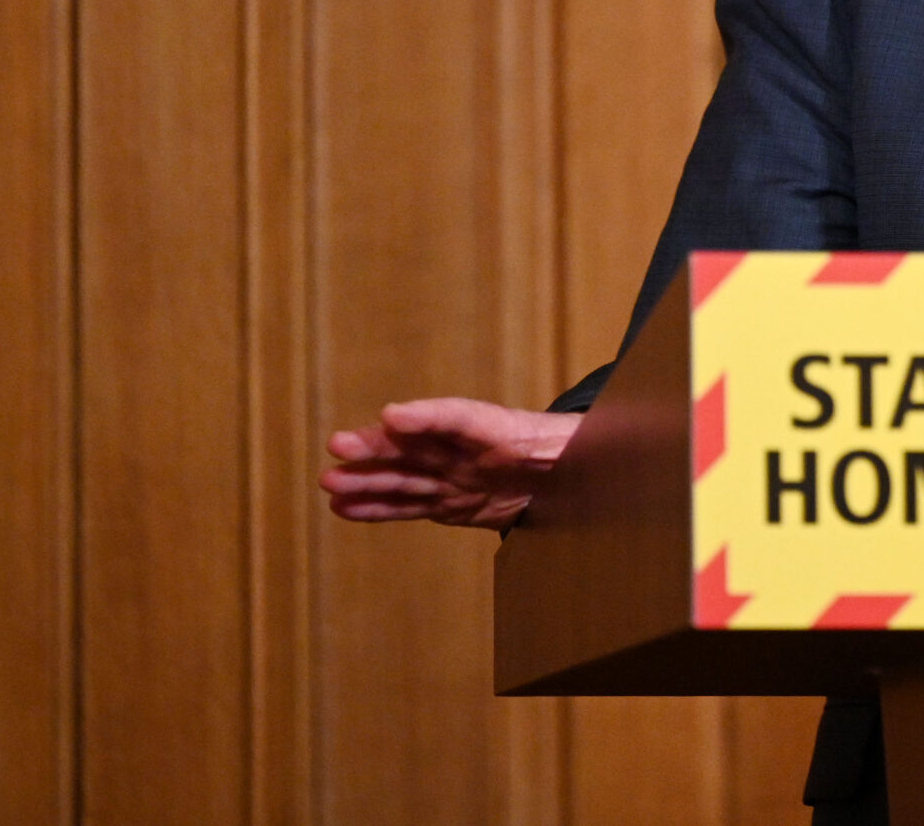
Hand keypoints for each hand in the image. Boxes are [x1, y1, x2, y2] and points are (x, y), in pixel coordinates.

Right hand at [320, 397, 580, 529]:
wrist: (572, 477)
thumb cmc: (571, 452)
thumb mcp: (574, 444)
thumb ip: (568, 441)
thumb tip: (594, 428)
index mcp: (497, 426)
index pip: (459, 416)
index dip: (427, 417)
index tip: (394, 416)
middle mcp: (465, 449)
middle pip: (418, 446)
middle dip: (379, 448)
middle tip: (339, 445)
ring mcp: (453, 476)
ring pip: (404, 478)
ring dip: (366, 481)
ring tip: (330, 482)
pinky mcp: (448, 504)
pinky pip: (407, 505)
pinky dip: (376, 507)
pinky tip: (345, 507)